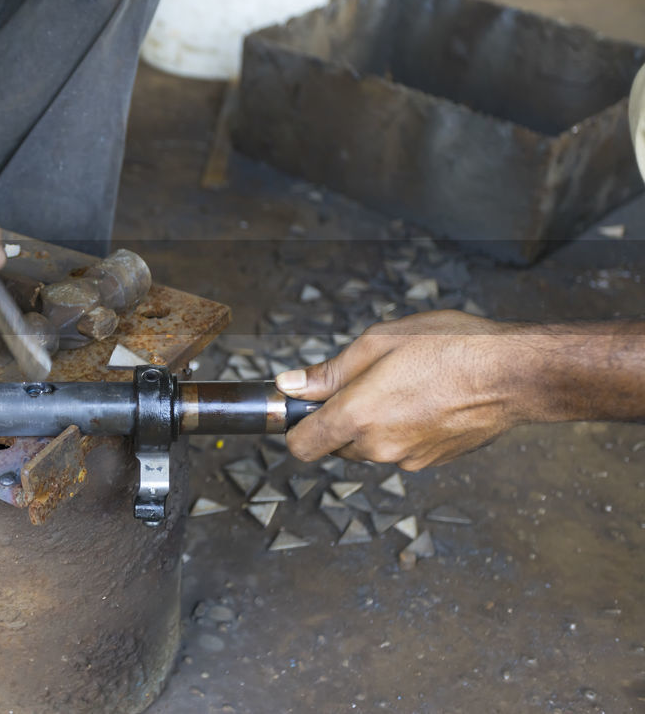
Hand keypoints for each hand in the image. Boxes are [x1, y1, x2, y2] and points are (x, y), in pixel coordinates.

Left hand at [276, 311, 527, 469]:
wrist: (514, 373)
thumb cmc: (449, 347)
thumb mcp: (378, 342)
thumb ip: (329, 371)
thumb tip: (290, 385)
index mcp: (358, 417)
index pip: (301, 446)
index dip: (296, 426)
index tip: (303, 407)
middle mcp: (379, 447)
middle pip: (336, 445)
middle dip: (340, 418)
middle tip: (366, 382)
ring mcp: (408, 459)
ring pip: (370, 447)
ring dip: (373, 424)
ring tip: (403, 385)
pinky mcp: (432, 462)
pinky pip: (400, 448)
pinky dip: (402, 429)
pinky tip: (425, 400)